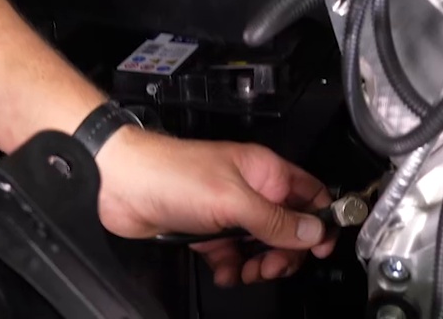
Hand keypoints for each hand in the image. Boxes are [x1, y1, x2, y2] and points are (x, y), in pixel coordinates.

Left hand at [94, 130, 334, 285]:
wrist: (120, 186)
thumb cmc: (172, 174)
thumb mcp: (234, 200)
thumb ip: (275, 219)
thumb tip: (313, 232)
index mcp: (265, 171)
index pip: (310, 195)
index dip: (321, 221)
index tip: (322, 248)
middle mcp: (250, 190)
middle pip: (288, 227)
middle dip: (286, 252)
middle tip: (273, 265)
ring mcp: (228, 211)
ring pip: (260, 245)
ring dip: (258, 264)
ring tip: (247, 272)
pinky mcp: (206, 230)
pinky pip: (232, 255)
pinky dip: (232, 268)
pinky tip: (224, 272)